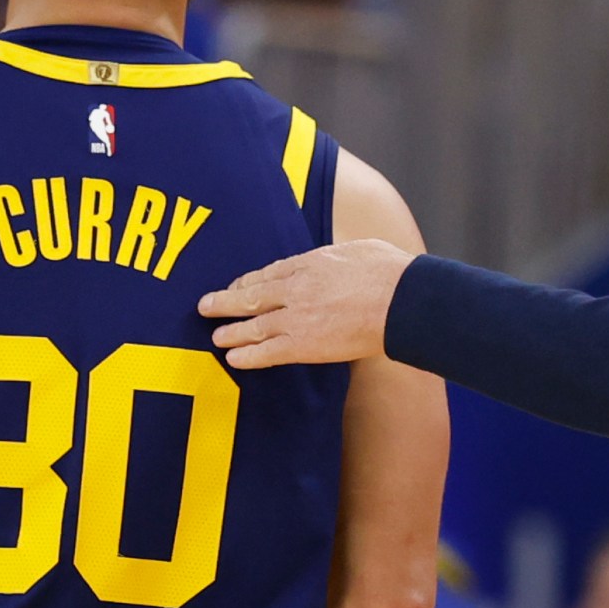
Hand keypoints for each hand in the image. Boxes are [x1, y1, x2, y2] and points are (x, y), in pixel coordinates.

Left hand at [202, 240, 416, 370]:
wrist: (402, 300)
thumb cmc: (390, 272)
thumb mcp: (358, 249)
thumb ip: (338, 257)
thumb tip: (339, 260)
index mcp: (309, 263)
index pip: (269, 273)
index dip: (249, 281)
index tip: (237, 286)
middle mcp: (296, 289)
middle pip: (251, 296)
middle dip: (225, 302)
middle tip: (206, 306)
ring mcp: (297, 317)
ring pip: (253, 325)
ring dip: (231, 331)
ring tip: (216, 336)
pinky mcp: (304, 344)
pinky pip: (267, 352)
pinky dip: (247, 355)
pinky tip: (233, 358)